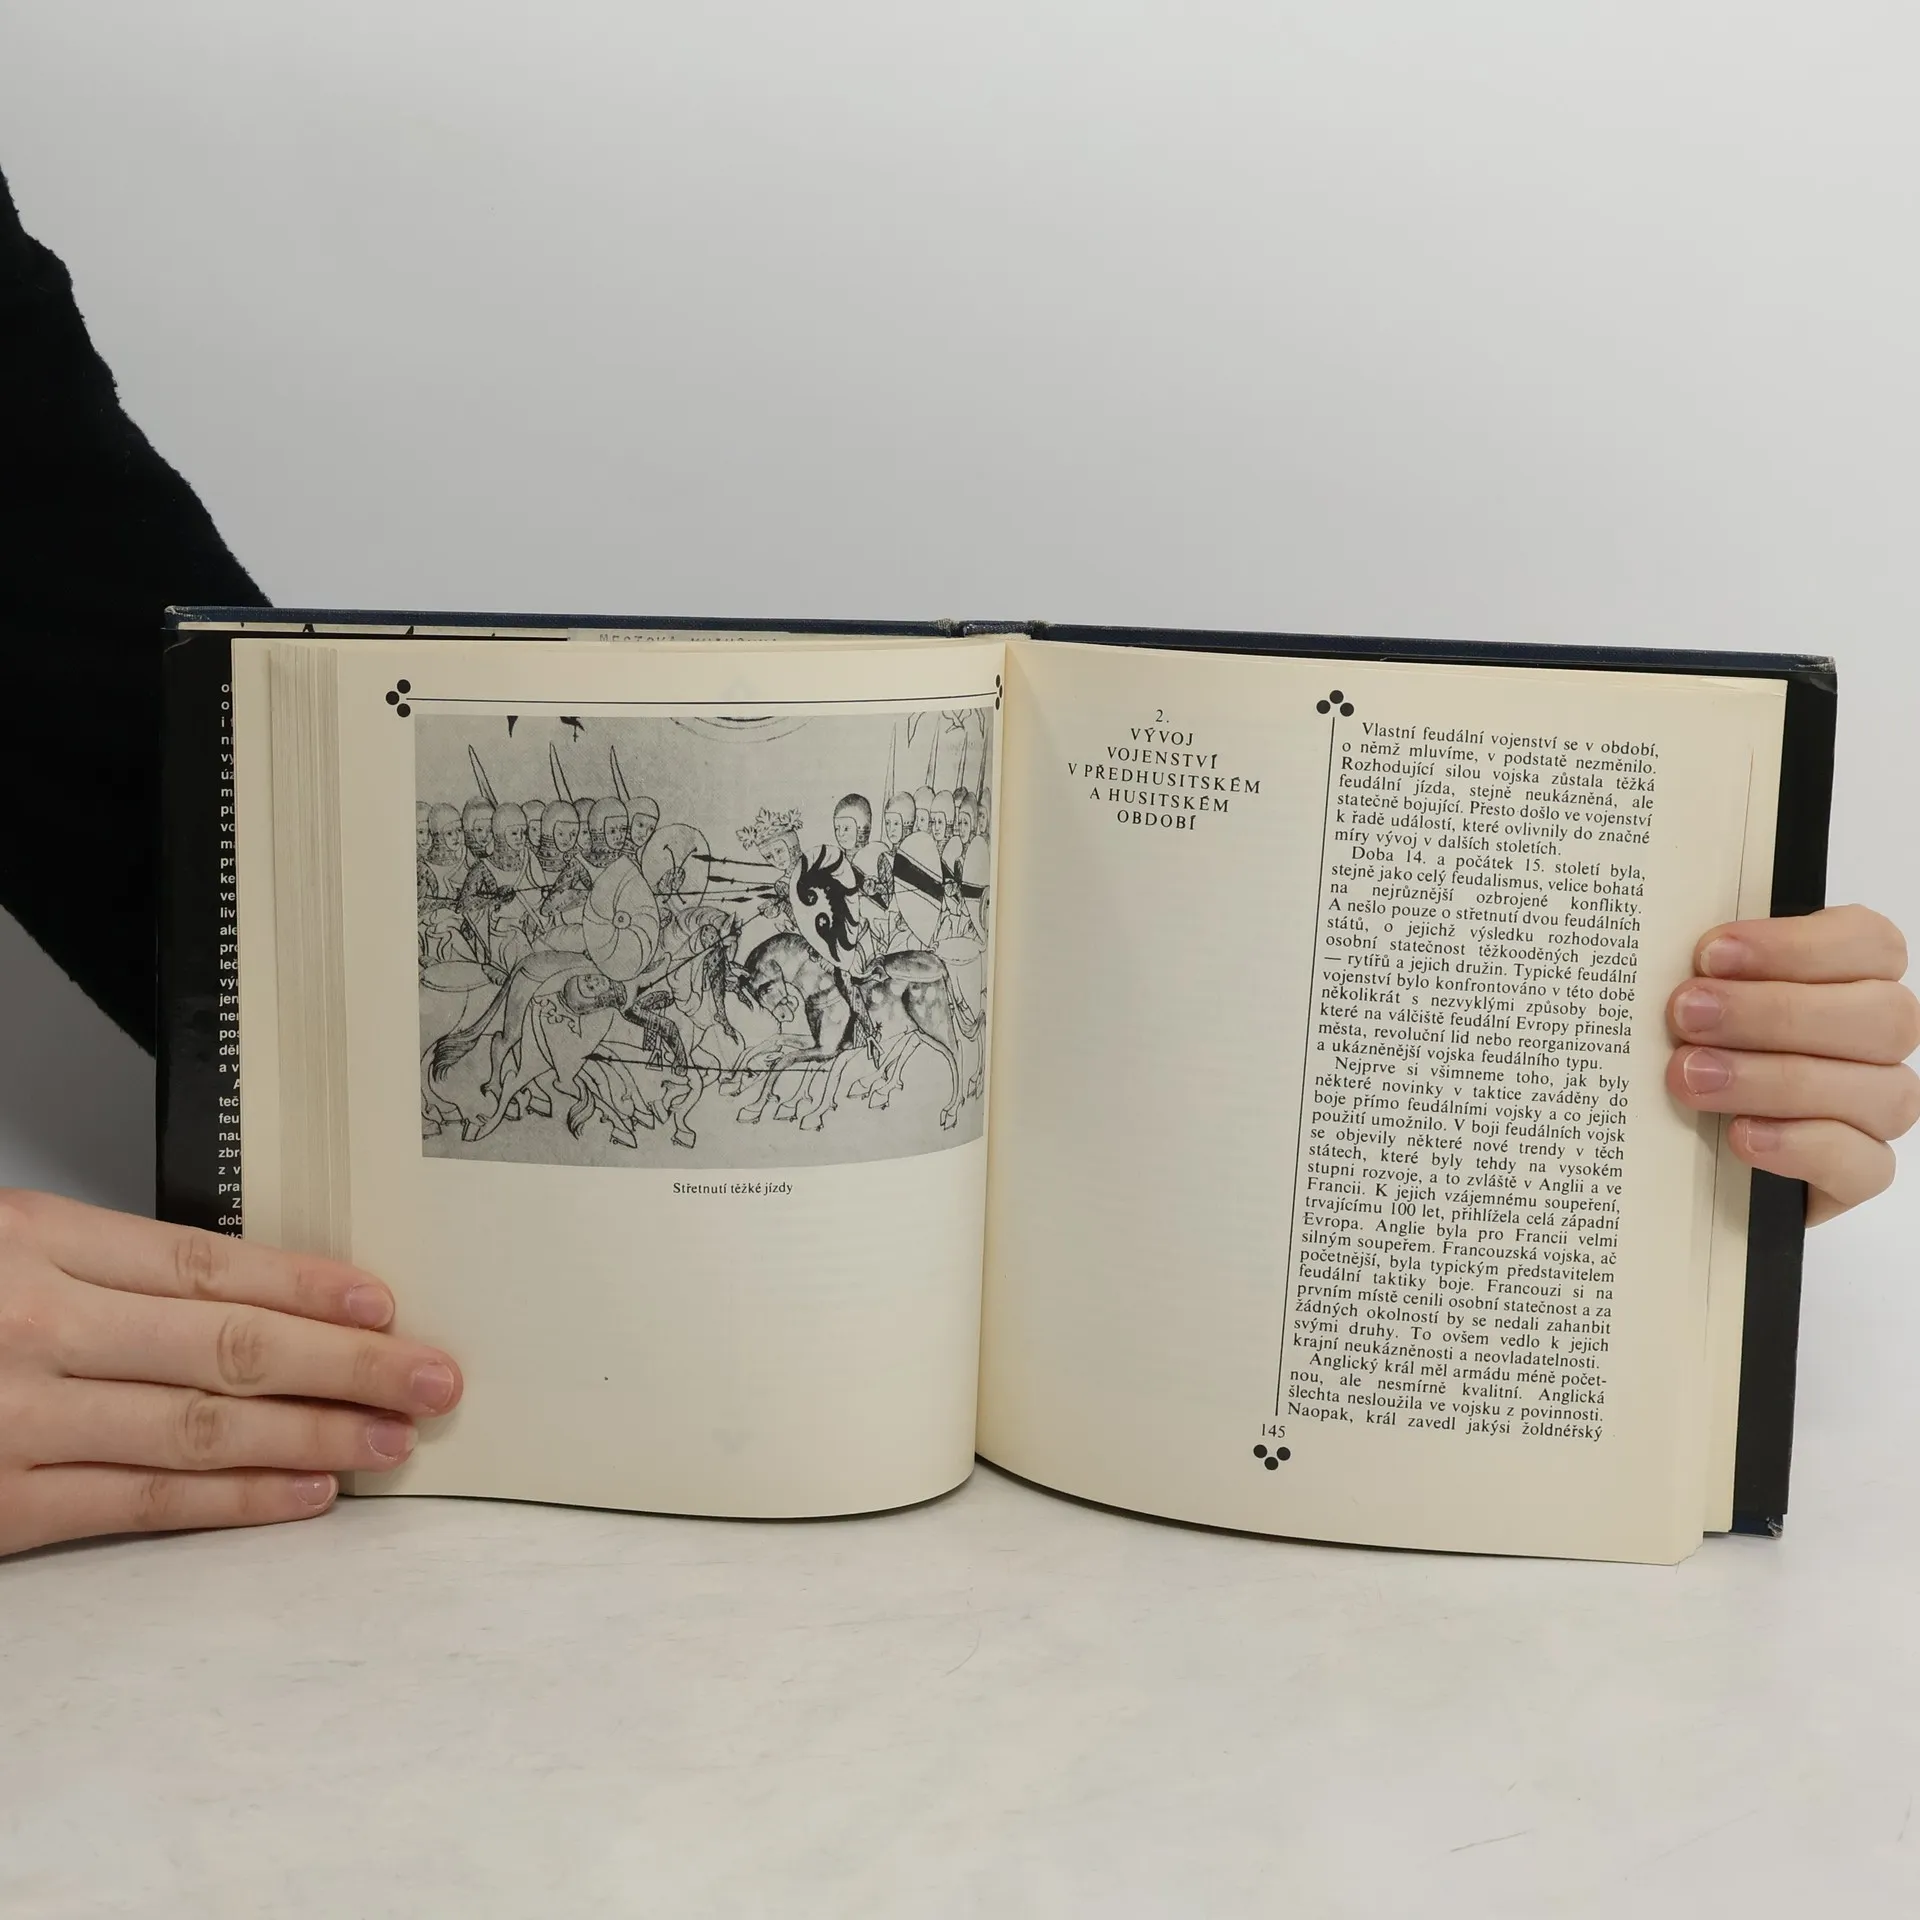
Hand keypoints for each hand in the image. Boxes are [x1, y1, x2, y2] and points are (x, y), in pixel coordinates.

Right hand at [0, 1192, 461, 1557]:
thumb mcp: (1, 1243)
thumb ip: (104, 1266)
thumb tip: (247, 1295)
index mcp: (34, 1242)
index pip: (210, 1266)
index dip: (311, 1287)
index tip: (384, 1303)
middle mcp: (34, 1328)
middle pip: (231, 1346)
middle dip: (349, 1364)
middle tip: (433, 1375)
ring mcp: (14, 1422)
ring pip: (201, 1429)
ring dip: (315, 1436)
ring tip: (395, 1436)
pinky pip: (137, 1504)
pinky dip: (233, 1501)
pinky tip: (306, 1492)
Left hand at [1667, 905, 1919, 1222]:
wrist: (1677, 1153)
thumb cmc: (1695, 1047)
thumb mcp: (1693, 1001)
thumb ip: (1701, 974)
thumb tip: (1655, 947)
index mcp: (1854, 978)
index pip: (1870, 944)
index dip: (1795, 946)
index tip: (1710, 954)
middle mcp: (1878, 1042)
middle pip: (1880, 1017)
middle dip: (1774, 1012)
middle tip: (1687, 1014)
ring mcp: (1876, 1110)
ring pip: (1876, 1091)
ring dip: (1773, 1080)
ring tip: (1692, 1076)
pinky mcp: (1859, 1174)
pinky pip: (1864, 1164)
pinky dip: (1799, 1146)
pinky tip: (1741, 1135)